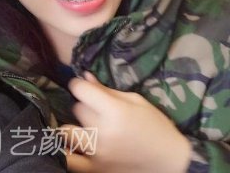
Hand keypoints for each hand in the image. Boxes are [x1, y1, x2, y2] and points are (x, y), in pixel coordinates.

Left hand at [63, 72, 190, 172]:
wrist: (171, 163)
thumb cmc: (156, 126)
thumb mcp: (135, 101)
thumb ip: (107, 90)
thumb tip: (84, 76)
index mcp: (114, 111)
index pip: (79, 90)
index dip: (78, 84)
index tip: (82, 86)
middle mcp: (103, 132)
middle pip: (76, 109)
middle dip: (84, 105)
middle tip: (96, 109)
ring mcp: (97, 154)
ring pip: (67, 132)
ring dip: (75, 127)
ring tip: (86, 127)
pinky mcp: (95, 170)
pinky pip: (70, 161)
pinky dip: (68, 152)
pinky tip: (75, 146)